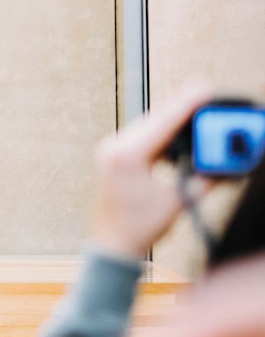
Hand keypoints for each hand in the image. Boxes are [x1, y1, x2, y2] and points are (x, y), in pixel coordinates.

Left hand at [90, 79, 214, 259]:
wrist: (111, 246)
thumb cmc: (140, 228)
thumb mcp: (177, 202)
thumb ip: (203, 181)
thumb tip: (227, 166)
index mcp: (128, 156)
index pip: (164, 122)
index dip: (187, 104)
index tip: (204, 90)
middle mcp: (114, 147)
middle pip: (155, 118)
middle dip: (181, 108)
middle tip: (205, 96)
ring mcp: (110, 149)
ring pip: (147, 124)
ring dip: (170, 118)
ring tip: (195, 111)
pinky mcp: (112, 155)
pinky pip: (139, 134)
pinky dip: (159, 131)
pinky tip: (176, 130)